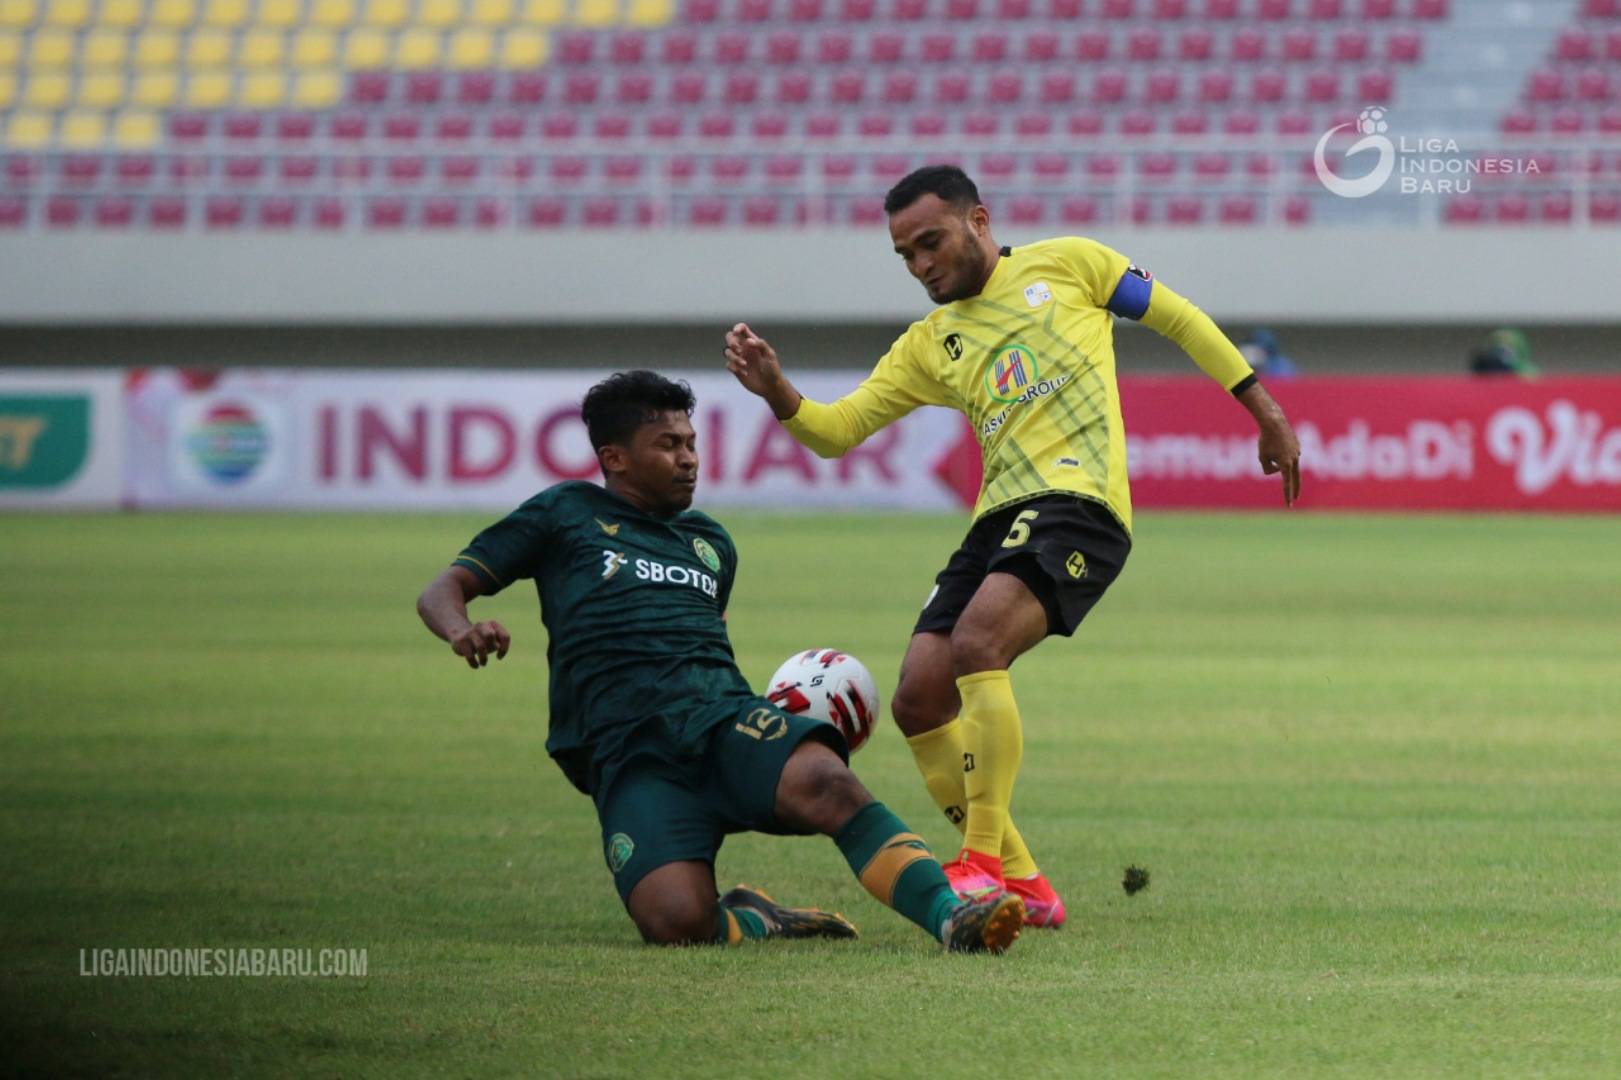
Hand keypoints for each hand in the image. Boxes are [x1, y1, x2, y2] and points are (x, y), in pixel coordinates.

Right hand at [449, 621, 509, 668]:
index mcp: (493, 625)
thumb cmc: (482, 639)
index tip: (499, 657)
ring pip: (480, 646)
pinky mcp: (461, 640)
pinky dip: (474, 663)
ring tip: (483, 664)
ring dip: (484, 659)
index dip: (504, 649)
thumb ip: (499, 643)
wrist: (459, 634)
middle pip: (490, 634)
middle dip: (492, 646)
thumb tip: (497, 646)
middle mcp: (482, 626)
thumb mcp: (493, 641)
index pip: (505, 636)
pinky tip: (476, 666)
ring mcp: (470, 632)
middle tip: (489, 652)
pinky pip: (469, 655)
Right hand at [724, 323, 801, 419]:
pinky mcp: (736, 370)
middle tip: (739, 350)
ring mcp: (739, 359)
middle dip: (731, 342)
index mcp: (753, 342)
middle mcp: (744, 349)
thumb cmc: (773, 370)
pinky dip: (735, 368)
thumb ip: (761, 345)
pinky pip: (729, 365)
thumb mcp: (770, 355)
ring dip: (734, 357)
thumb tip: (749, 340)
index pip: (742, 329)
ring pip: (727, 351)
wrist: (770, 387)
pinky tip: (745, 373)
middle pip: (730, 337)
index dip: (738, 327)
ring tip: (745, 365)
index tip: (737, 332)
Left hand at [1237, 383, 1300, 506]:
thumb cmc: (1265, 440)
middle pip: (1295, 478)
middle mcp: (1295, 460)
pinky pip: (1287, 453)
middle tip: (1296, 498)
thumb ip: (1267, 469)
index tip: (1289, 505)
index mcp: (1286, 465)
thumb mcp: (1261, 457)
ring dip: (1278, 460)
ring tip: (1270, 446)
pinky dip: (1281, 451)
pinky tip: (1277, 442)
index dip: (1287, 496)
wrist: (1275, 422)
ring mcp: (1298, 452)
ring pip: (1286, 462)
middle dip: (1295, 489)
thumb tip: (1275, 470)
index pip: (1286, 484)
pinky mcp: (1297, 445)